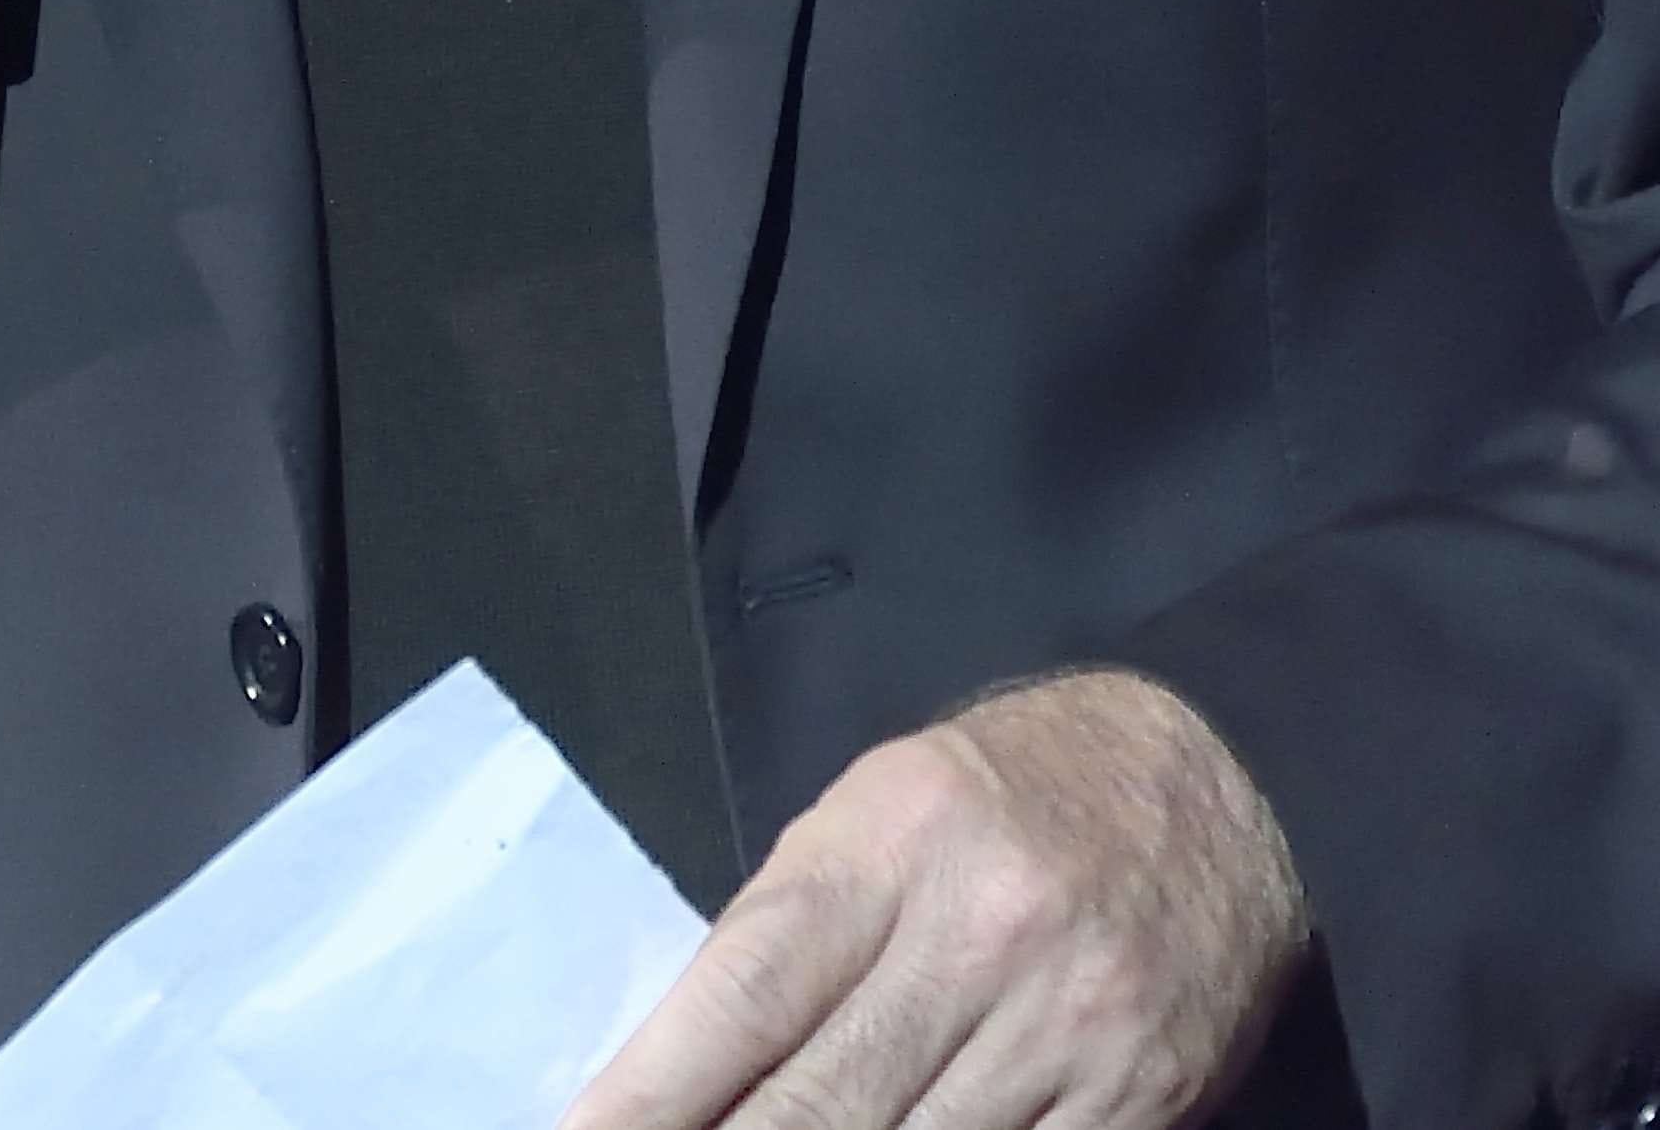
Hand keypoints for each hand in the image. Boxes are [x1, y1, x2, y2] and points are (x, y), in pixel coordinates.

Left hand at [559, 673, 1306, 1129]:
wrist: (1224, 779)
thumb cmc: (1013, 793)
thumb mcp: (884, 807)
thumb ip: (796, 930)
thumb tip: (685, 1073)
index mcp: (892, 838)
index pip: (746, 990)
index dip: (651, 1092)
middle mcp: (977, 935)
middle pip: (818, 1105)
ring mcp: (1063, 1034)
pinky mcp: (1135, 1110)